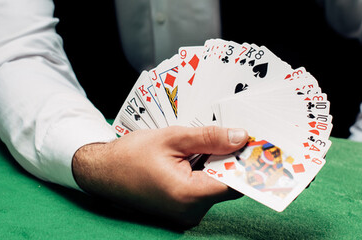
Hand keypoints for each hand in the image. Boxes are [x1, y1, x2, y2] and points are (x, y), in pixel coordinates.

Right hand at [72, 126, 248, 225]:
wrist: (100, 172)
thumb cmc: (129, 155)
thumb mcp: (172, 137)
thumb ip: (209, 138)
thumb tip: (241, 137)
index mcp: (187, 194)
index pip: (234, 182)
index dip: (248, 162)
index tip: (261, 145)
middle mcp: (189, 211)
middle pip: (227, 184)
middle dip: (233, 159)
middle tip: (238, 134)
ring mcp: (185, 215)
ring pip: (216, 187)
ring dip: (217, 165)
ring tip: (208, 143)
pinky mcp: (182, 211)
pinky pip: (204, 191)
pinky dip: (206, 173)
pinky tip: (196, 156)